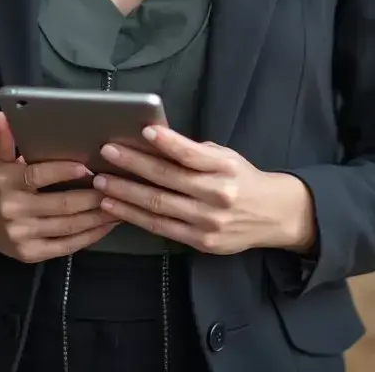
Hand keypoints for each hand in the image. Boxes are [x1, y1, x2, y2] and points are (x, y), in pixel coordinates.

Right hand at [0, 111, 118, 262]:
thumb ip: (3, 138)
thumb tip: (2, 115)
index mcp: (7, 183)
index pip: (39, 176)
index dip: (65, 172)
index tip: (89, 168)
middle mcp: (15, 211)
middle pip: (61, 204)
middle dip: (92, 196)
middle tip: (117, 186)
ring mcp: (23, 236)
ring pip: (69, 227)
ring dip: (97, 217)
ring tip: (120, 204)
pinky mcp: (31, 254)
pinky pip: (66, 246)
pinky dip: (90, 236)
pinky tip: (106, 225)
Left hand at [92, 126, 316, 255]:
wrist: (273, 216)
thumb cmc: (242, 178)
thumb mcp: (225, 157)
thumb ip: (194, 153)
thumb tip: (154, 141)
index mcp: (224, 168)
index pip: (192, 154)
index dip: (168, 143)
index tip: (144, 130)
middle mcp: (217, 195)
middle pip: (168, 180)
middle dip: (133, 165)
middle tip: (107, 153)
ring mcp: (208, 222)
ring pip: (159, 206)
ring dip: (125, 194)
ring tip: (101, 183)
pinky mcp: (201, 243)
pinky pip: (161, 228)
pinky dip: (135, 217)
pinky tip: (115, 207)